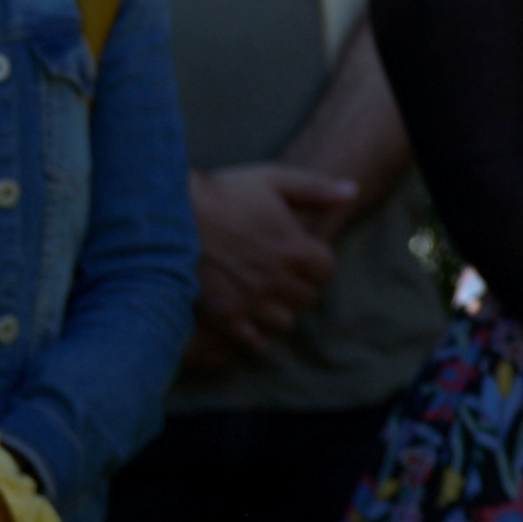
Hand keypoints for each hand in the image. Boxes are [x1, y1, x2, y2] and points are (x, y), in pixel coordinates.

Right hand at [186, 161, 362, 365]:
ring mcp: (252, 301)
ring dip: (279, 311)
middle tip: (281, 276)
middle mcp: (278, 279)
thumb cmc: (223, 193)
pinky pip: (254, 342)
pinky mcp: (225, 317)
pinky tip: (247, 319)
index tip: (300, 256)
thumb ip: (316, 188)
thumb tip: (352, 191)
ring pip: (285, 322)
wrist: (169, 216)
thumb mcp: (274, 179)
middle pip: (308, 299)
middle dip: (299, 287)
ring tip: (263, 297)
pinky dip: (256, 335)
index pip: (326, 271)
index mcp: (295, 248)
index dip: (316, 264)